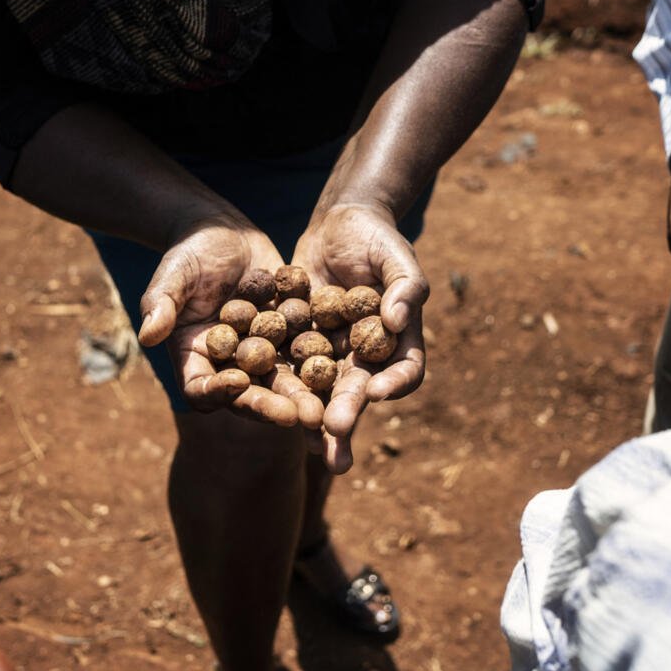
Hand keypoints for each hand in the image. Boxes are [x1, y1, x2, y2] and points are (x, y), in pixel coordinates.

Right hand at [139, 216, 324, 426]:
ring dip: (303, 396)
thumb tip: (146, 336)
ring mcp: (261, 353)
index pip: (201, 388)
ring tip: (326, 408)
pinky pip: (306, 355)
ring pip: (282, 382)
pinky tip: (345, 372)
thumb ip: (160, 305)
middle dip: (272, 405)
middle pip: (247, 394)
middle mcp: (229, 364)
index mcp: (195, 357)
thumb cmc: (188, 252)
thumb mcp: (173, 275)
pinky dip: (323, 366)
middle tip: (299, 416)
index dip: (218, 391)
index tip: (238, 383)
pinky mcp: (289, 337)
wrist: (223, 232)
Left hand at [292, 203, 429, 472]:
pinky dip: (279, 387)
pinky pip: (289, 368)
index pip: (405, 368)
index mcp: (399, 339)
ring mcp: (332, 353)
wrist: (338, 226)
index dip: (395, 383)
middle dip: (348, 413)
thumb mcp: (397, 256)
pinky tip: (264, 405)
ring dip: (315, 419)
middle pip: (361, 390)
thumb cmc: (377, 239)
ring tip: (307, 445)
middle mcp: (366, 355)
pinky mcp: (299, 344)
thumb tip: (398, 320)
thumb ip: (405, 286)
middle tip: (334, 434)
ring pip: (324, 391)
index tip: (377, 392)